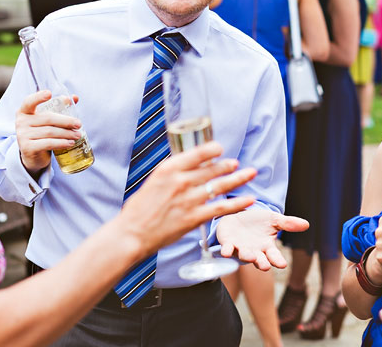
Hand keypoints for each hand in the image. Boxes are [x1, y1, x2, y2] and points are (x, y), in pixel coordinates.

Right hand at [14, 90, 81, 173]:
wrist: (32, 155)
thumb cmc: (41, 133)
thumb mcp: (47, 120)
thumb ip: (59, 107)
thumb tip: (74, 98)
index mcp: (24, 111)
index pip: (29, 101)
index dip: (39, 97)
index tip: (49, 93)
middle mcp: (21, 122)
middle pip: (47, 118)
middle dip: (66, 121)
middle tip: (78, 124)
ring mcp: (22, 135)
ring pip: (50, 132)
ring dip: (66, 133)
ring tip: (77, 135)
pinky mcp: (27, 148)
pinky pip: (48, 143)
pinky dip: (61, 143)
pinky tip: (70, 143)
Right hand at [119, 141, 256, 254]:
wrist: (132, 233)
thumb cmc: (139, 209)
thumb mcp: (153, 182)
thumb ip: (173, 174)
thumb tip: (190, 168)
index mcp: (168, 169)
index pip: (197, 153)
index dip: (212, 149)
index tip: (219, 149)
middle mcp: (180, 181)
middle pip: (212, 169)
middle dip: (228, 165)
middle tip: (237, 163)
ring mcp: (189, 200)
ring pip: (220, 186)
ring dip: (238, 179)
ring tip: (250, 173)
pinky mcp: (194, 218)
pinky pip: (221, 208)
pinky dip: (237, 204)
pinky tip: (249, 200)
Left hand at [216, 208, 308, 270]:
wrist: (237, 216)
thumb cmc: (257, 221)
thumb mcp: (273, 220)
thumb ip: (288, 223)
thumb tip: (307, 224)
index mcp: (267, 247)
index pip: (274, 256)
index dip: (278, 260)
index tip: (282, 264)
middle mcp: (254, 252)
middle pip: (259, 260)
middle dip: (261, 263)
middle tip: (264, 266)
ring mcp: (240, 249)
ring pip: (244, 256)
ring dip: (247, 256)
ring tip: (250, 256)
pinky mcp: (228, 244)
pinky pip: (227, 250)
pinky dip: (227, 251)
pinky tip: (226, 251)